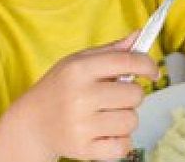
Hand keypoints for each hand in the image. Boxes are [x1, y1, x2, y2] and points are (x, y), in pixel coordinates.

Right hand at [5, 33, 158, 160]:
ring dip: (125, 119)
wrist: (32, 123)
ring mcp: (81, 125)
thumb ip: (111, 51)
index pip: (128, 61)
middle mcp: (79, 96)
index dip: (148, 65)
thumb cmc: (60, 88)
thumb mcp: (78, 62)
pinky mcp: (84, 149)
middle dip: (131, 96)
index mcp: (79, 69)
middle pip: (135, 95)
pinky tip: (105, 134)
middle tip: (114, 98)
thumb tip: (139, 36)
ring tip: (106, 116)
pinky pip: (124, 147)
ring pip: (131, 121)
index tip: (151, 72)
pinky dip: (119, 142)